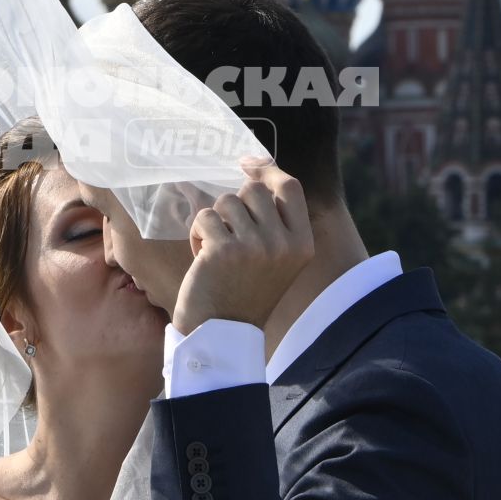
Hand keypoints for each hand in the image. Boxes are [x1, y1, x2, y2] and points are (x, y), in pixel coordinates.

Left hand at [170, 160, 314, 333]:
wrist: (222, 334)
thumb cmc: (244, 290)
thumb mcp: (277, 259)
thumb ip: (275, 221)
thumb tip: (256, 168)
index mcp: (302, 244)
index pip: (290, 186)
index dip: (267, 170)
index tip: (247, 165)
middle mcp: (284, 243)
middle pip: (253, 190)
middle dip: (234, 206)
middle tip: (229, 234)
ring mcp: (255, 246)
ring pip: (226, 202)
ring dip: (214, 222)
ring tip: (217, 250)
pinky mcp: (224, 250)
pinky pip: (205, 217)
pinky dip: (198, 234)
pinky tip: (203, 259)